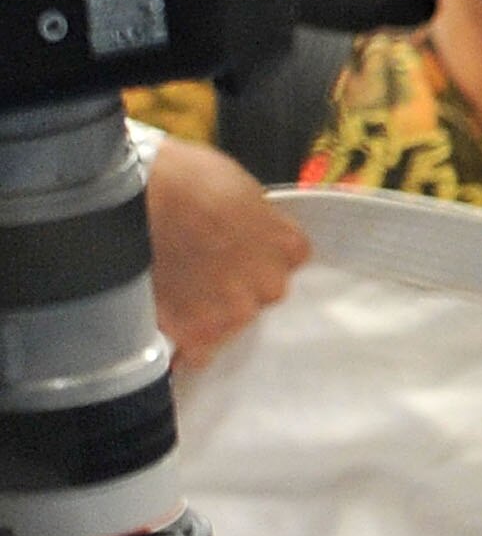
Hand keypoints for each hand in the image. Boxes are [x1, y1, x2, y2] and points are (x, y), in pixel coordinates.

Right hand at [147, 135, 310, 370]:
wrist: (137, 201)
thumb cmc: (182, 181)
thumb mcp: (239, 189)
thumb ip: (255, 222)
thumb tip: (247, 230)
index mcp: (286, 246)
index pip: (290, 263)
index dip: (261, 258)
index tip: (243, 255)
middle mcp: (268, 285)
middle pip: (259, 297)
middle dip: (235, 288)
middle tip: (201, 271)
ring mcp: (233, 313)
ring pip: (228, 326)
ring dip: (207, 316)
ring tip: (176, 293)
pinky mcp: (195, 334)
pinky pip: (196, 353)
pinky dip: (183, 347)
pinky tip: (167, 326)